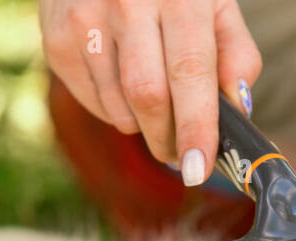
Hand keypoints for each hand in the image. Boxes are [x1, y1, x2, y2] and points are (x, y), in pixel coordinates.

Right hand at [40, 0, 261, 183]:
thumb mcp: (214, 4)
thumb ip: (235, 53)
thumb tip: (238, 107)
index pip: (189, 72)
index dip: (196, 127)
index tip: (200, 168)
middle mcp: (127, 2)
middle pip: (148, 98)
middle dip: (169, 139)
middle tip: (182, 155)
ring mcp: (85, 20)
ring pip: (119, 108)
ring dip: (144, 125)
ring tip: (155, 106)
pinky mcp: (57, 40)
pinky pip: (95, 103)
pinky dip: (116, 111)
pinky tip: (123, 85)